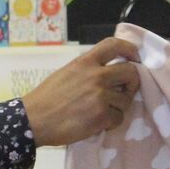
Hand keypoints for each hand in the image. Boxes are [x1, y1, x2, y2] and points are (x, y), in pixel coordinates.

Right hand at [20, 38, 140, 146]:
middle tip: (124, 91)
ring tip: (101, 112)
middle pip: (131, 72)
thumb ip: (87, 70)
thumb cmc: (46, 98)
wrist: (34, 120)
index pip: (114, 45)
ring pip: (126, 100)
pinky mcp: (102, 116)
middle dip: (132, 83)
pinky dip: (110, 123)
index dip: (130, 49)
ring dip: (117, 107)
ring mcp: (100, 96)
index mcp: (85, 62)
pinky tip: (96, 123)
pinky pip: (119, 118)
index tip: (134, 58)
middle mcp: (96, 75)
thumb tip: (108, 73)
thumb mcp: (66, 73)